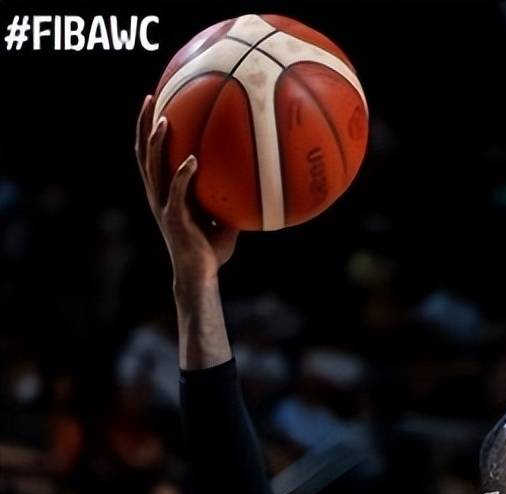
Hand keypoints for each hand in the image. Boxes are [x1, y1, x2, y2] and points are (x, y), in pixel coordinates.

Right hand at [134, 95, 237, 284]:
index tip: (155, 102)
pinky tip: (192, 159)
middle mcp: (158, 195)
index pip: (150, 154)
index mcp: (164, 192)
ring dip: (157, 143)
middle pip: (143, 152)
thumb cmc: (211, 250)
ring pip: (153, 167)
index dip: (148, 129)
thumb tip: (255, 180)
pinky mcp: (173, 218)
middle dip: (144, 124)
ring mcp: (162, 205)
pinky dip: (183, 174)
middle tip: (150, 97)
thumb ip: (230, 198)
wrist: (199, 276)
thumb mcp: (223, 218)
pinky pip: (177, 191)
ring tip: (164, 120)